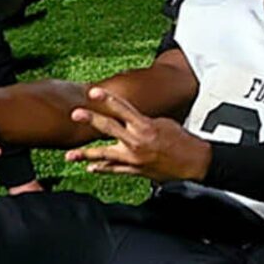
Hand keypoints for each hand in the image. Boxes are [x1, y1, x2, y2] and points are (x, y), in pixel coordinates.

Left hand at [70, 86, 214, 181]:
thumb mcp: (164, 123)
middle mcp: (137, 142)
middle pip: (109, 128)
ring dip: (86, 155)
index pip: (123, 109)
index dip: (107, 99)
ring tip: (69, 156)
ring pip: (105, 154)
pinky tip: (91, 167)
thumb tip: (129, 120)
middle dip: (91, 120)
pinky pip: (115, 169)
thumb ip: (143, 121)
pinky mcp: (135, 170)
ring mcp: (134, 158)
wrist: (194, 163)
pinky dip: (102, 168)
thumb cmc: (182, 141)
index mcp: (145, 126)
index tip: (93, 92)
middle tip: (75, 114)